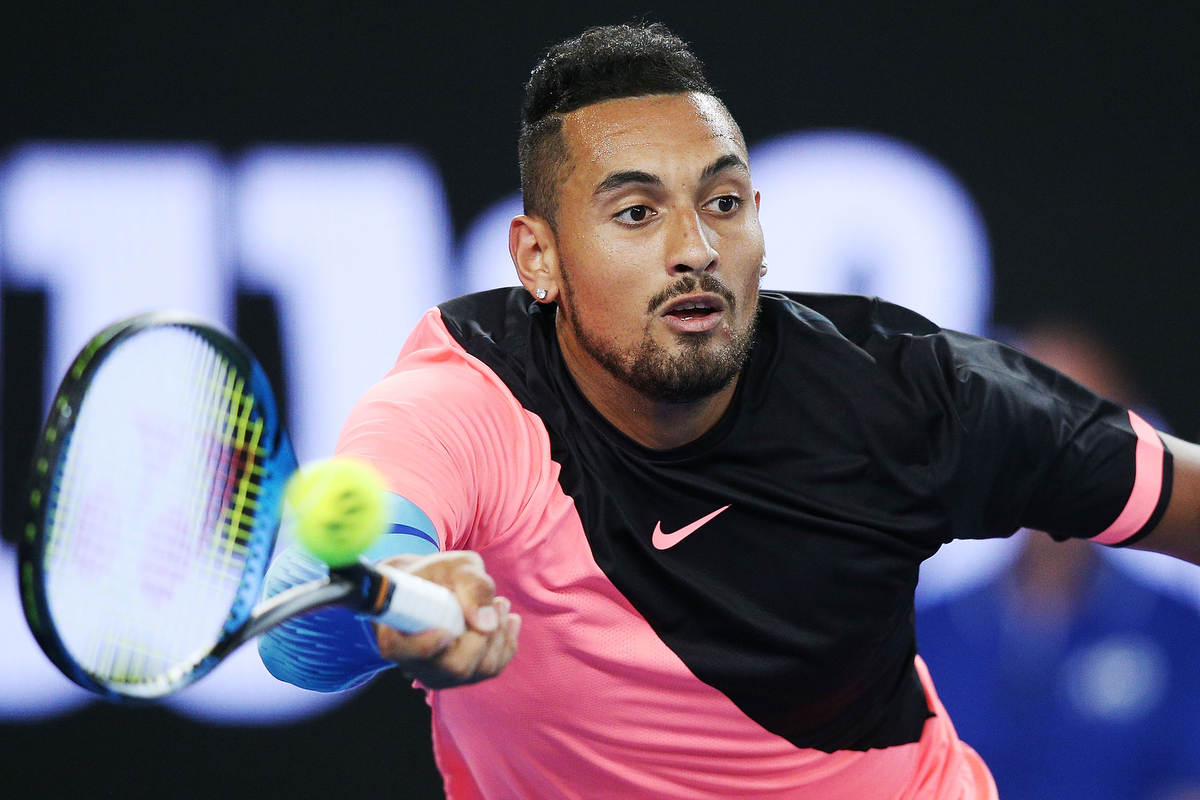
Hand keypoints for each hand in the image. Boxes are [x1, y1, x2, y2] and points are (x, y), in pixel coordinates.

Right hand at [371, 550, 519, 688]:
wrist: (433, 587)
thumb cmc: (439, 575)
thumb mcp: (455, 566)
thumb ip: (471, 585)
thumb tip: (486, 624)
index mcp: (396, 634)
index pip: (402, 652)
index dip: (424, 647)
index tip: (444, 631)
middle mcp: (415, 664)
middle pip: (458, 666)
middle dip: (486, 634)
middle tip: (497, 600)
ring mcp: (439, 675)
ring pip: (482, 669)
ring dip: (500, 634)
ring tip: (500, 603)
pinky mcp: (461, 677)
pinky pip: (494, 668)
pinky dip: (507, 642)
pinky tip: (508, 619)